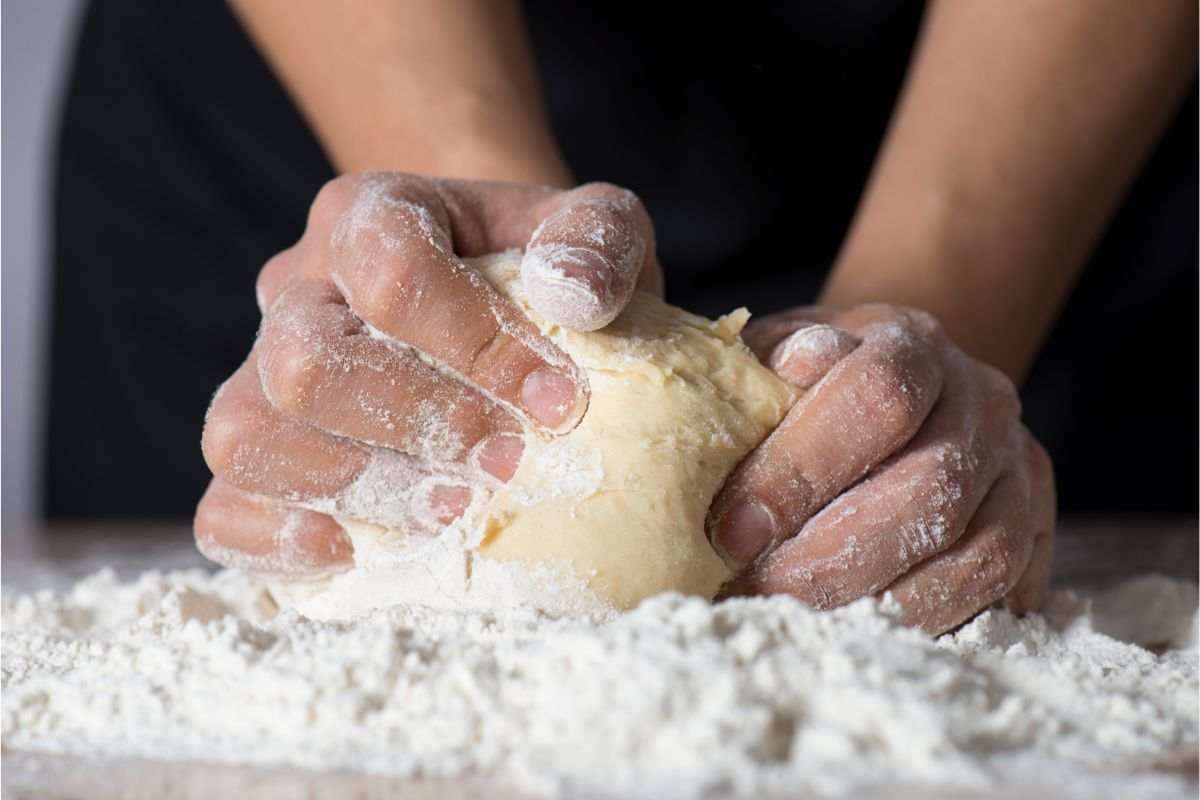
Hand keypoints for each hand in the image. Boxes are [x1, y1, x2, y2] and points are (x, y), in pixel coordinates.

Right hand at [196, 172, 658, 576]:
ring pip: (247, 435)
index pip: (392, 268)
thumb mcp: (591, 230)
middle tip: (506, 462)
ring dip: (355, 488)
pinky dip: (276, 541)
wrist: (492, 298)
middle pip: (307, 362)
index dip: (474, 341)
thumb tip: (572, 294)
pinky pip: (222, 506)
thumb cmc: (539, 272)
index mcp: (371, 213)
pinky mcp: (258, 450)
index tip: (557, 401)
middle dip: (415, 425)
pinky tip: (356, 553)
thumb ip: (596, 237)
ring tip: (449, 512)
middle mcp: (299, 285)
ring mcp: (260, 370)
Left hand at [709, 304, 1055, 633]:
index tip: (733, 529)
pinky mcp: (1035, 524)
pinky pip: (1000, 590)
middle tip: (759, 591)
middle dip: (834, 556)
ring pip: (978, 552)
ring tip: (801, 619)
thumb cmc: (809, 383)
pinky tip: (861, 629)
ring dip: (881, 601)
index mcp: (911, 342)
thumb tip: (785, 372)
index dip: (804, 467)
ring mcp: (1018, 464)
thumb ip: (769, 370)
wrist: (890, 390)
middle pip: (932, 486)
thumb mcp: (775, 357)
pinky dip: (930, 620)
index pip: (878, 396)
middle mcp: (981, 398)